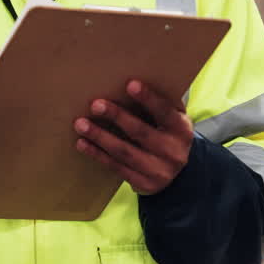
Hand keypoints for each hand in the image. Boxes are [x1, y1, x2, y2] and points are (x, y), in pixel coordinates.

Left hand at [74, 80, 193, 195]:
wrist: (180, 175)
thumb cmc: (169, 134)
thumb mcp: (173, 120)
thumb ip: (160, 104)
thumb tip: (130, 80)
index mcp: (181, 129)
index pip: (164, 112)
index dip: (148, 99)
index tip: (130, 84)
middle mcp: (173, 151)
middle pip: (140, 132)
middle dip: (117, 116)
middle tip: (96, 104)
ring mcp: (158, 171)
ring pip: (124, 152)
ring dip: (100, 137)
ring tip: (81, 124)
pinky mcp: (143, 184)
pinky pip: (116, 167)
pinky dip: (97, 154)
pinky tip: (82, 143)